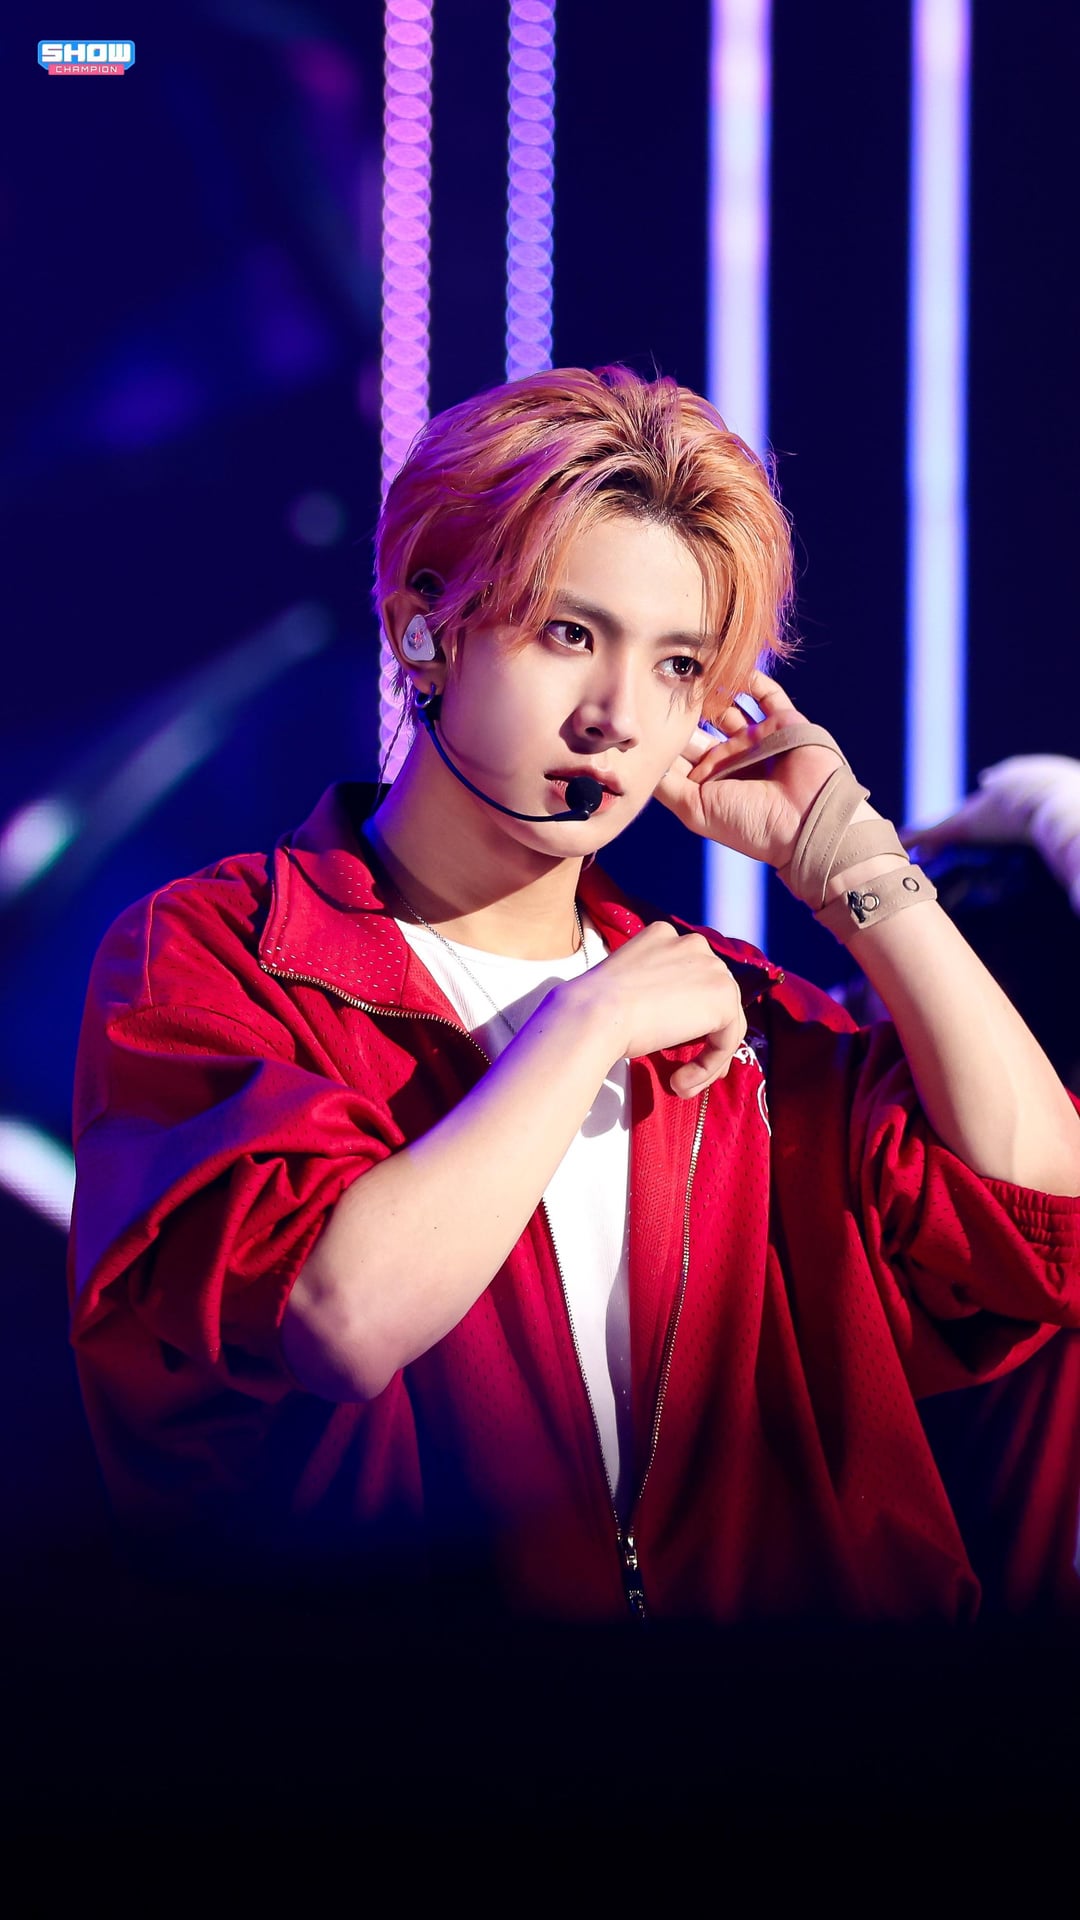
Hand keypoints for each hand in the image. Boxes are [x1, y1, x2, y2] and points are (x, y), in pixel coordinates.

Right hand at [560, 919, 746, 1095]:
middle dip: (704, 1037)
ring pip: (724, 1022)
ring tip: (681, 1084)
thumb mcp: (626, 988)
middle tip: (686, 1072)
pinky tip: (680, 1083)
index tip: (672, 1045)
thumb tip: (677, 1022)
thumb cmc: (596, 1009)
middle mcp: (693, 944)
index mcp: (664, 935)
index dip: (687, 1014)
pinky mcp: (723, 997)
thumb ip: (656, 992)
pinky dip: (708, 1067)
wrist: (594, 1014)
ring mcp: (712, 967)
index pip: (689, 977)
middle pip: (712, 997)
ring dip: (706, 1059)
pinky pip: (727, 1040)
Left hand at [653, 669, 852, 868]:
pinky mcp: (783, 723)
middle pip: (703, 726)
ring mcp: (760, 739)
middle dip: (686, 709)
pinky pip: (768, 695)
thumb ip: (667, 786)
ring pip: (732, 708)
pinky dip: (753, 680)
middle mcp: (735, 759)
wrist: (805, 822)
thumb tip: (639, 763)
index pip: (683, 752)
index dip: (666, 735)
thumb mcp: (695, 809)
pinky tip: (733, 666)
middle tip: (664, 683)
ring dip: (714, 692)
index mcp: (714, 781)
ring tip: (693, 672)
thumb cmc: (749, 822)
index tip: (643, 712)